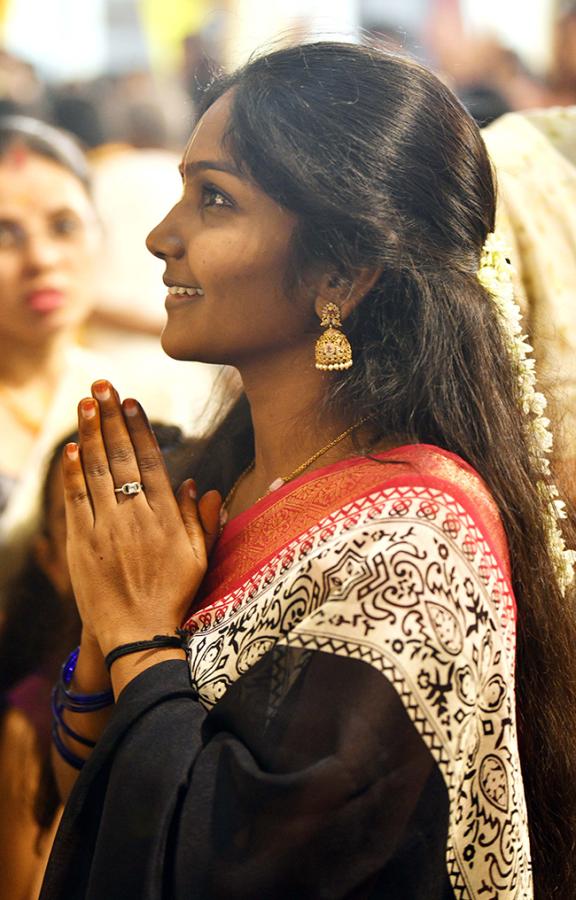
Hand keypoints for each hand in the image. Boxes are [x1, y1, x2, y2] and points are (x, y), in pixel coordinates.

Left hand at [62, 380, 220, 656]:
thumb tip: (203, 484)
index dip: (139, 429)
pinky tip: (71, 449)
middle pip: (121, 457)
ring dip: (90, 435)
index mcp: (167, 518)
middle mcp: (136, 518)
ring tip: (85, 404)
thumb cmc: (173, 596)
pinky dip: (73, 474)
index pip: (151, 462)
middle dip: (111, 418)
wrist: (138, 636)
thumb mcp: (199, 559)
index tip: (130, 401)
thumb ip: (202, 520)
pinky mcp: (83, 545)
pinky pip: (76, 502)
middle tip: (102, 386)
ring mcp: (108, 530)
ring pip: (97, 473)